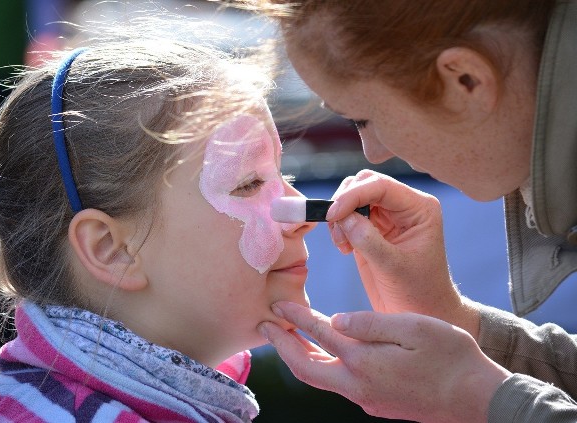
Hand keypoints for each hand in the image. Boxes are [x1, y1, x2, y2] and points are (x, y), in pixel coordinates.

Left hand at [259, 301, 510, 422]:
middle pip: (305, 367)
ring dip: (298, 357)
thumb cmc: (451, 357)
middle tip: (264, 325)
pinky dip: (320, 366)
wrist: (478, 399)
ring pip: (319, 379)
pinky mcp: (376, 403)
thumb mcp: (414, 327)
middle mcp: (358, 384)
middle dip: (281, 345)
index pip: (318, 334)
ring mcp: (366, 398)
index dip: (295, 317)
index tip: (276, 304)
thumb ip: (370, 323)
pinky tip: (323, 354)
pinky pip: (337, 384)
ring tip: (286, 337)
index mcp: (365, 361)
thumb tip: (335, 321)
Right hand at [327, 170, 477, 335]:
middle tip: (338, 232)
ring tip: (343, 245)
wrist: (422, 314)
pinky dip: (338, 227)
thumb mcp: (394, 267)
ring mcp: (387, 216)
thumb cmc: (417, 292)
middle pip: (364, 183)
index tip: (334, 214)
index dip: (353, 195)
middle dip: (345, 203)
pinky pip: (347, 215)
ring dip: (340, 216)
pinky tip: (345, 248)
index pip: (381, 186)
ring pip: (352, 196)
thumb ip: (368, 240)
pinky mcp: (371, 229)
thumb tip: (343, 216)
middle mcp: (404, 206)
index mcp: (419, 208)